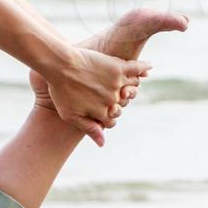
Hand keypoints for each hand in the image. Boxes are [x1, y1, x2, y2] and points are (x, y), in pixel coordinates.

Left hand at [34, 47, 149, 145]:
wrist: (59, 64)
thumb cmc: (60, 90)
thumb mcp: (70, 114)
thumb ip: (88, 129)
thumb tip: (103, 143)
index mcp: (102, 112)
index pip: (111, 122)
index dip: (106, 119)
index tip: (101, 112)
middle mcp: (113, 99)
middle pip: (124, 105)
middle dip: (118, 103)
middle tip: (113, 96)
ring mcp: (116, 83)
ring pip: (133, 88)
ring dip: (131, 87)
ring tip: (126, 83)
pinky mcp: (118, 67)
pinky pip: (137, 69)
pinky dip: (144, 68)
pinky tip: (148, 68)